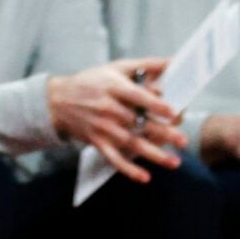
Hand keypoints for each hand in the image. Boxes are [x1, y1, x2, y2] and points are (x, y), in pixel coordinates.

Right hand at [47, 60, 184, 182]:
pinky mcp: (97, 142)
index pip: (137, 97)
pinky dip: (128, 170)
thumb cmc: (92, 81)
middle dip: (162, 133)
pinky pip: (114, 158)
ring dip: (153, 154)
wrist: (56, 101)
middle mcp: (109, 109)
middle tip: (183, 141)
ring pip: (130, 143)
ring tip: (174, 161)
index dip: (155, 104)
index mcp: (114, 88)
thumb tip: (174, 61)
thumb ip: (146, 64)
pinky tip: (145, 178)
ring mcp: (102, 128)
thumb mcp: (117, 67)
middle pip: (138, 123)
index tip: (173, 112)